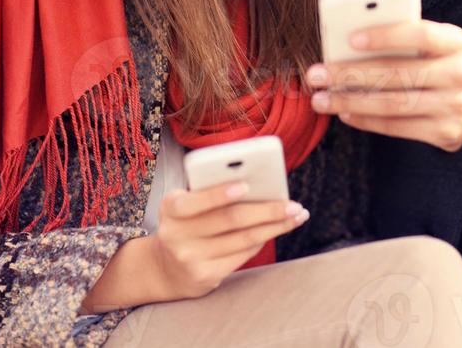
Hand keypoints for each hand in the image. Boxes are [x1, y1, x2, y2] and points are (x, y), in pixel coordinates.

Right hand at [148, 181, 309, 299]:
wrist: (165, 267)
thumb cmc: (187, 222)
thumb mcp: (187, 203)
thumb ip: (211, 191)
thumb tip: (259, 184)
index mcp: (171, 206)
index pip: (196, 200)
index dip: (220, 194)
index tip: (246, 185)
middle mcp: (177, 234)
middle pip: (231, 219)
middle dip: (268, 210)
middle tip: (294, 204)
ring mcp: (190, 258)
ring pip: (243, 238)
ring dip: (275, 226)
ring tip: (296, 216)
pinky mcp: (205, 276)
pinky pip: (242, 255)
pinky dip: (262, 239)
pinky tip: (276, 230)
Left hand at [306, 19, 461, 151]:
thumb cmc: (446, 63)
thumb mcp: (439, 43)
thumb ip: (405, 39)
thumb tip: (348, 45)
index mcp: (455, 42)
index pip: (419, 34)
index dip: (385, 36)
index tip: (349, 38)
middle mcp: (458, 74)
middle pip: (397, 74)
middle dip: (350, 74)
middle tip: (316, 74)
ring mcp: (453, 107)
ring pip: (393, 104)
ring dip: (351, 102)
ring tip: (322, 99)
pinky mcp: (445, 134)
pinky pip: (398, 127)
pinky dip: (367, 121)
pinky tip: (346, 114)